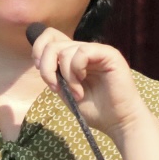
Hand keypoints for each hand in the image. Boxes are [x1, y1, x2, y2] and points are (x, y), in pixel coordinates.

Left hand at [27, 26, 148, 137]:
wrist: (118, 122)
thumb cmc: (96, 111)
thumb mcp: (67, 92)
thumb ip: (56, 76)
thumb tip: (41, 63)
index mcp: (75, 58)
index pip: (51, 37)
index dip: (39, 48)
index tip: (39, 68)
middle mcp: (86, 51)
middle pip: (54, 43)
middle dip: (47, 67)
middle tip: (55, 87)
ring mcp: (98, 51)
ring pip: (66, 50)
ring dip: (65, 75)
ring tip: (76, 93)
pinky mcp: (109, 54)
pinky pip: (82, 52)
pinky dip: (76, 70)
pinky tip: (82, 84)